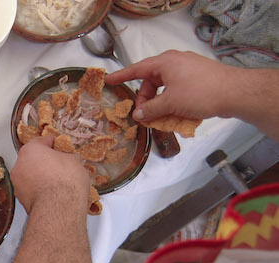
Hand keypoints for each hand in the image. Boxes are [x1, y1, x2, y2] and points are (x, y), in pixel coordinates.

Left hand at [11, 136, 88, 213]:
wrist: (59, 208)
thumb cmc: (65, 182)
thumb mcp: (75, 161)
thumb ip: (69, 157)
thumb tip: (70, 159)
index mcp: (30, 150)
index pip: (42, 141)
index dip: (54, 143)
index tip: (60, 146)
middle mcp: (20, 165)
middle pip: (34, 159)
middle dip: (46, 161)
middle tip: (60, 165)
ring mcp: (18, 183)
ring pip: (31, 175)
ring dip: (41, 176)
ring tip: (57, 181)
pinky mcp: (21, 199)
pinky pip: (31, 189)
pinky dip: (39, 189)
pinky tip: (52, 192)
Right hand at [105, 50, 238, 122]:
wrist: (235, 92)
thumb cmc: (200, 92)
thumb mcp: (171, 103)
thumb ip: (151, 109)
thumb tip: (138, 114)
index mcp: (165, 63)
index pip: (137, 69)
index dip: (121, 76)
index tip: (108, 81)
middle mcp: (175, 63)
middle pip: (151, 82)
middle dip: (146, 100)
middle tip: (143, 116)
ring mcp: (187, 71)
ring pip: (165, 89)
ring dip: (160, 105)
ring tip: (159, 120)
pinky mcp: (197, 80)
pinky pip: (177, 91)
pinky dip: (172, 104)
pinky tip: (175, 117)